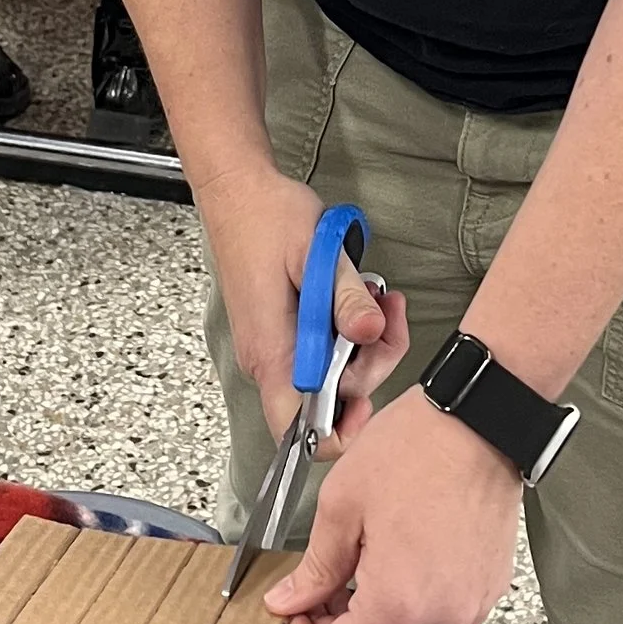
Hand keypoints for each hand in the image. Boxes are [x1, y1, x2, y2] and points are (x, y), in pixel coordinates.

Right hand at [200, 167, 407, 450]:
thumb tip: (370, 333)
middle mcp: (270, 359)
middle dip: (371, 362)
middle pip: (331, 399)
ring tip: (373, 297)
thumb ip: (345, 297)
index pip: (299, 431)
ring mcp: (274, 347)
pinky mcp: (281, 331)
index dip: (339, 431)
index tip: (369, 398)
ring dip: (364, 342)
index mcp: (273, 351)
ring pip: (331, 373)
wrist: (237, 192)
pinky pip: (322, 350)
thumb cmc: (267, 218)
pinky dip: (347, 330)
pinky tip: (356, 298)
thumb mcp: (315, 253)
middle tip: (385, 314)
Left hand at [263, 388, 522, 623]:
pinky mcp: (485, 593)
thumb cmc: (421, 448)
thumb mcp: (342, 503)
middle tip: (312, 598)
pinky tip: (388, 575)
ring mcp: (470, 608)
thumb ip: (313, 566)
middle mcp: (442, 616)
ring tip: (350, 581)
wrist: (483, 421)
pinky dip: (405, 615)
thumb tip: (288, 601)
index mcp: (400, 601)